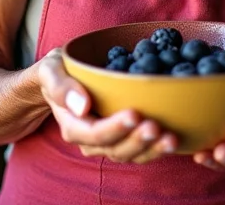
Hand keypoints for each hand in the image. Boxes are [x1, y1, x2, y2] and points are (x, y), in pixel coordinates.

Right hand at [37, 48, 178, 163]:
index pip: (93, 134)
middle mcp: (90, 140)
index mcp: (73, 124)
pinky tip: (173, 139)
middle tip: (156, 127)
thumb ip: (61, 86)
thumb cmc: (57, 71)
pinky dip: (156, 148)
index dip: (114, 127)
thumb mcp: (51, 71)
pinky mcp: (122, 138)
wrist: (62, 78)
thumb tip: (82, 105)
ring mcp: (108, 142)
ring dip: (151, 149)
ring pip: (130, 154)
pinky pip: (139, 150)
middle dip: (137, 141)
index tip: (134, 114)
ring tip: (171, 138)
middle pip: (115, 149)